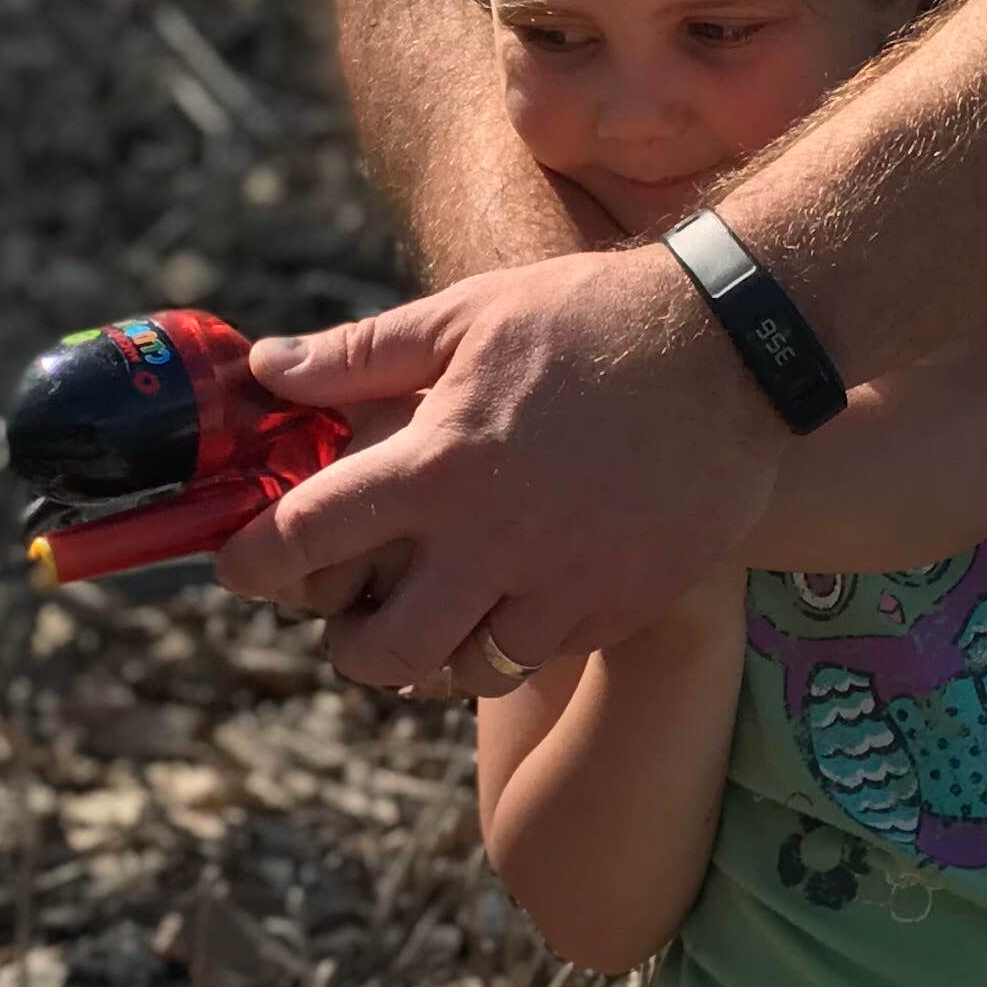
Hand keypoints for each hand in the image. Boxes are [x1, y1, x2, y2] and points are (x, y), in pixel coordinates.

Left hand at [208, 245, 790, 693]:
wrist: (740, 345)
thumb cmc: (594, 318)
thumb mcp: (471, 315)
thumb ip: (361, 354)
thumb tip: (265, 370)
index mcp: (439, 465)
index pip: (301, 541)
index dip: (251, 562)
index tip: (247, 564)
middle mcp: (493, 541)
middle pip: (377, 650)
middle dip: (348, 643)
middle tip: (357, 614)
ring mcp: (563, 582)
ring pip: (461, 671)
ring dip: (435, 652)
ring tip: (443, 611)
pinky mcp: (621, 602)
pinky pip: (544, 652)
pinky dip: (518, 633)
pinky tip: (526, 587)